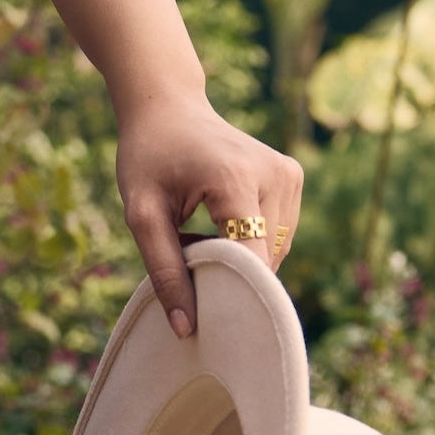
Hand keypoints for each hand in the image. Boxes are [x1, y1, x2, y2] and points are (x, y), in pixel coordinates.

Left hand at [115, 92, 303, 338]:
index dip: (232, 296)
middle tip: (186, 260)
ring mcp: (289, 174)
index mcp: (236, 180)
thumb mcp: (142, 215)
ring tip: (199, 235)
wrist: (167, 106)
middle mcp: (275, 175)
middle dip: (228, 275)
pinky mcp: (293, 176)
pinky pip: (277, 235)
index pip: (250, 260)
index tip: (209, 324)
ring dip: (239, 259)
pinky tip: (219, 224)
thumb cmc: (148, 157)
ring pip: (274, 253)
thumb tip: (187, 329)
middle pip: (264, 261)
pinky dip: (250, 243)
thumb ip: (164, 270)